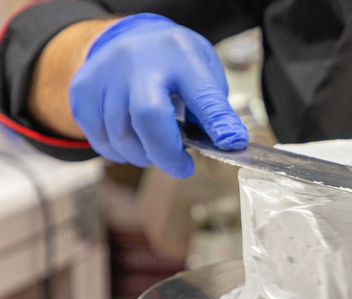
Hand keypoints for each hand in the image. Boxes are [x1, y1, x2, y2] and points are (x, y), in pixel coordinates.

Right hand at [69, 14, 247, 176]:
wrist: (133, 38)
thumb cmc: (177, 64)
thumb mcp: (205, 74)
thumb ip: (214, 109)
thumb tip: (228, 144)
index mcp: (181, 56)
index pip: (201, 94)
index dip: (217, 123)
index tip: (230, 145)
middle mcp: (138, 61)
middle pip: (147, 117)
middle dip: (166, 154)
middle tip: (181, 167)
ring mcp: (105, 74)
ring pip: (120, 135)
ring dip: (143, 157)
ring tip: (157, 151)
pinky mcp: (82, 89)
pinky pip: (98, 138)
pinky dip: (118, 152)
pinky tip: (133, 146)